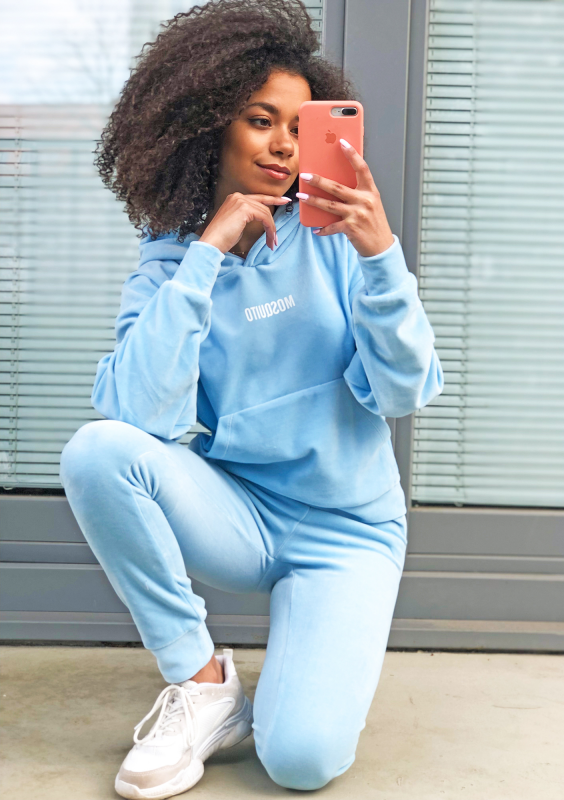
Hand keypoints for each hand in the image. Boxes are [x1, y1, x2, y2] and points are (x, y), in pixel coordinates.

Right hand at [198, 192, 290, 253]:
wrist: (212, 242)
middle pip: (263, 206)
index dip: (272, 199)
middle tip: (278, 233)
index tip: (284, 200)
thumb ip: (247, 217)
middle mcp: (237, 196)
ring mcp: (240, 201)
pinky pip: (264, 217)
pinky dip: (269, 229)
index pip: (257, 198)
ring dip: (271, 229)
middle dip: (272, 222)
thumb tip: (261, 220)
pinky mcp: (244, 208)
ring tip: (272, 242)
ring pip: (265, 213)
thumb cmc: (222, 238)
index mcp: (234, 198)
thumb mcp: (237, 224)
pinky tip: (270, 239)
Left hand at [297, 139, 394, 257]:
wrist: (381, 246)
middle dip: (319, 181)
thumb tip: (335, 184)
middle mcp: (365, 201)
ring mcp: (357, 214)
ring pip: (330, 204)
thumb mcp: (370, 204)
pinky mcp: (351, 228)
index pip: (362, 168)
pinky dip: (322, 229)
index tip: (341, 142)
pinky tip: (315, 229)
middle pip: (337, 187)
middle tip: (305, 175)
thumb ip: (357, 193)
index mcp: (371, 191)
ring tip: (301, 196)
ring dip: (313, 200)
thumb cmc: (374, 223)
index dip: (352, 154)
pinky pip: (332, 226)